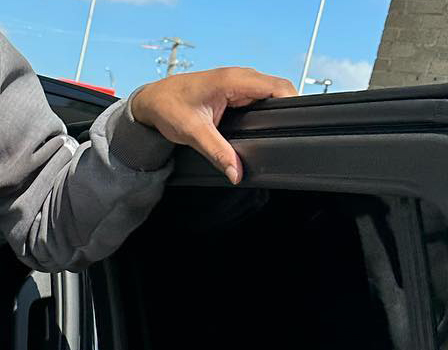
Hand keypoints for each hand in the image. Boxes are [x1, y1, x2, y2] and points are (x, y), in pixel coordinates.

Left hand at [128, 68, 296, 184]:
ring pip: (268, 94)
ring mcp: (238, 82)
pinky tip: (259, 126)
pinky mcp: (233, 90)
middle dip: (285, 111)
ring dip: (273, 111)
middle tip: (285, 135)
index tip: (295, 125)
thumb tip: (236, 173)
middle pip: (278, 90)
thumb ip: (217, 153)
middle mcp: (240, 77)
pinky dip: (262, 110)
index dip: (292, 104)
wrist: (152, 101)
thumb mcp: (194, 134)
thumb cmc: (169, 108)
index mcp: (234, 80)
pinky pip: (256, 97)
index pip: (278, 87)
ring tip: (274, 132)